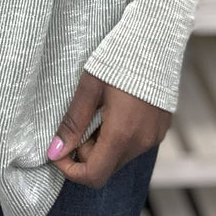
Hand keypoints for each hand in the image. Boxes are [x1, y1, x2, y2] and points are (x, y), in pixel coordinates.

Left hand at [46, 70, 170, 187]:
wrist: (154, 40)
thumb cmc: (118, 59)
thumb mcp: (89, 88)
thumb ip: (73, 123)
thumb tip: (54, 151)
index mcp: (122, 135)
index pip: (94, 175)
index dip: (71, 170)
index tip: (58, 152)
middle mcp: (141, 143)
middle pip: (106, 166)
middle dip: (86, 151)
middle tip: (81, 119)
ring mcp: (154, 137)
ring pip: (120, 156)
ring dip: (103, 143)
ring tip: (100, 109)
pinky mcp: (161, 129)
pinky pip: (135, 144)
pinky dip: (120, 136)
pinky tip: (117, 108)